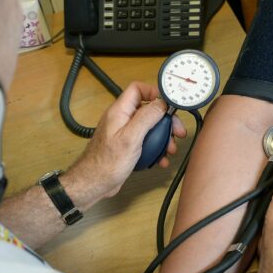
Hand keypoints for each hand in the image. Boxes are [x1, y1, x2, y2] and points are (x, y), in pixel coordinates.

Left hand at [63, 82, 185, 210]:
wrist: (94, 183)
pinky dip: (155, 149)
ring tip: (170, 150)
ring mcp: (125, 133)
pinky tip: (161, 159)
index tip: (170, 104)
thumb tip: (161, 103)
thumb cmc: (108, 162)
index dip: (155, 92)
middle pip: (148, 110)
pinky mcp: (127, 147)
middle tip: (178, 132)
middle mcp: (122, 119)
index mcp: (120, 111)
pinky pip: (145, 142)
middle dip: (165, 121)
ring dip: (163, 138)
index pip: (137, 89)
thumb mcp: (131, 138)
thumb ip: (146, 117)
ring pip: (149, 128)